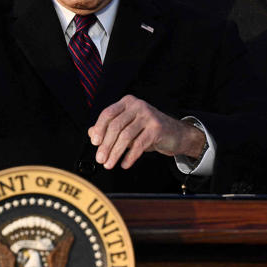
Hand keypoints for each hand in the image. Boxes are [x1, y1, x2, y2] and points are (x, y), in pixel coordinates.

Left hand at [87, 95, 205, 169]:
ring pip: (126, 136)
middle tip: (100, 159)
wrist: (175, 134)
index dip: (99, 128)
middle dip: (106, 145)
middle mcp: (137, 106)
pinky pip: (139, 145)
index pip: (108, 114)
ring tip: (109, 164)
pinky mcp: (157, 128)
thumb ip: (110, 129)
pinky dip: (130, 156)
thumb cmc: (148, 130)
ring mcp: (148, 116)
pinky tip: (125, 164)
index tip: (94, 143)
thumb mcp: (128, 128)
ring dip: (115, 153)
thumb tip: (91, 134)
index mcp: (127, 102)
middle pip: (116, 126)